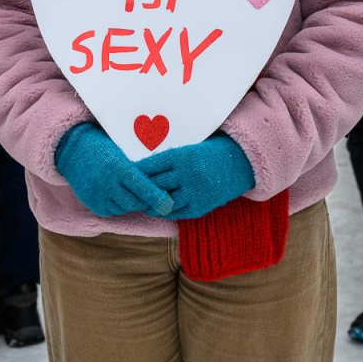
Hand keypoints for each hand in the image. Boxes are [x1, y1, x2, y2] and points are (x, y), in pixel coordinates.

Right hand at [55, 123, 172, 217]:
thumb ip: (138, 169)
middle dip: (143, 200)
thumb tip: (162, 186)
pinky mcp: (92, 203)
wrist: (73, 149)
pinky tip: (112, 192)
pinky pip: (111, 211)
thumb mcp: (122, 153)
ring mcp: (98, 195)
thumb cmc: (103, 146)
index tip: (169, 203)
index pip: (145, 189)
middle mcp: (108, 184)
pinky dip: (115, 204)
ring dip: (129, 202)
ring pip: (124, 208)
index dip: (159, 198)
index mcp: (119, 168)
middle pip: (136, 203)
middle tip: (145, 192)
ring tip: (124, 189)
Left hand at [136, 134, 255, 219]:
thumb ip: (167, 159)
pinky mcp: (201, 206)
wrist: (238, 163)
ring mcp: (195, 192)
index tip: (125, 172)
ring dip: (150, 203)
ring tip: (137, 203)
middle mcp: (187, 174)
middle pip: (156, 183)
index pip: (151, 165)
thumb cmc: (207, 153)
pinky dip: (165, 212)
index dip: (136, 170)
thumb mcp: (187, 149)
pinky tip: (155, 210)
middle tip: (125, 190)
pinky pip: (178, 212)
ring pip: (165, 201)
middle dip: (140, 187)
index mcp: (182, 156)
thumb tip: (140, 166)